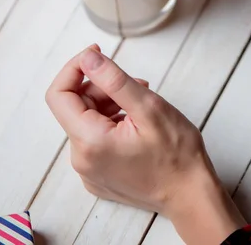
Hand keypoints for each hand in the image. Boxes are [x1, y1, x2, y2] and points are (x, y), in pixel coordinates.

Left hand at [46, 45, 244, 244]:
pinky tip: (137, 121)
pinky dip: (112, 121)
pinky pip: (95, 138)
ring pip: (87, 120)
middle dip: (100, 86)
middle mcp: (81, 160)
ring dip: (109, 102)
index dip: (74, 68)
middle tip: (134, 83)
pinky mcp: (99, 175)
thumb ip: (113, 79)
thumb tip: (87, 57)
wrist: (192, 197)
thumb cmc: (177, 155)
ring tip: (141, 102)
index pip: (58, 95)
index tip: (96, 53)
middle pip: (75, 106)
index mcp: (89, 142)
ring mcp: (89, 171)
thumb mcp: (148, 107)